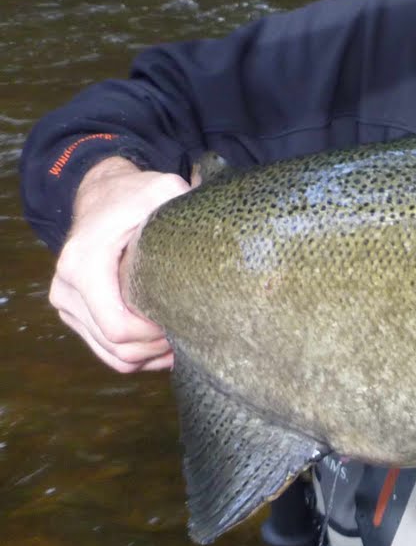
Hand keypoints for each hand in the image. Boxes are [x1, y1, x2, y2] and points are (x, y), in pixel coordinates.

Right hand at [48, 157, 189, 373]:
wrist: (101, 195)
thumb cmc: (134, 195)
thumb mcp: (161, 189)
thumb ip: (185, 205)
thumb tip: (219, 232)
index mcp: (84, 265)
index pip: (118, 327)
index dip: (154, 336)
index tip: (182, 321)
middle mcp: (66, 289)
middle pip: (116, 347)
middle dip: (156, 348)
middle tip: (189, 333)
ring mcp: (67, 304)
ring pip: (111, 355)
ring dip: (148, 356)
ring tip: (180, 340)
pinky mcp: (74, 312)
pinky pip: (105, 351)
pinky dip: (135, 356)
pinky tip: (164, 345)